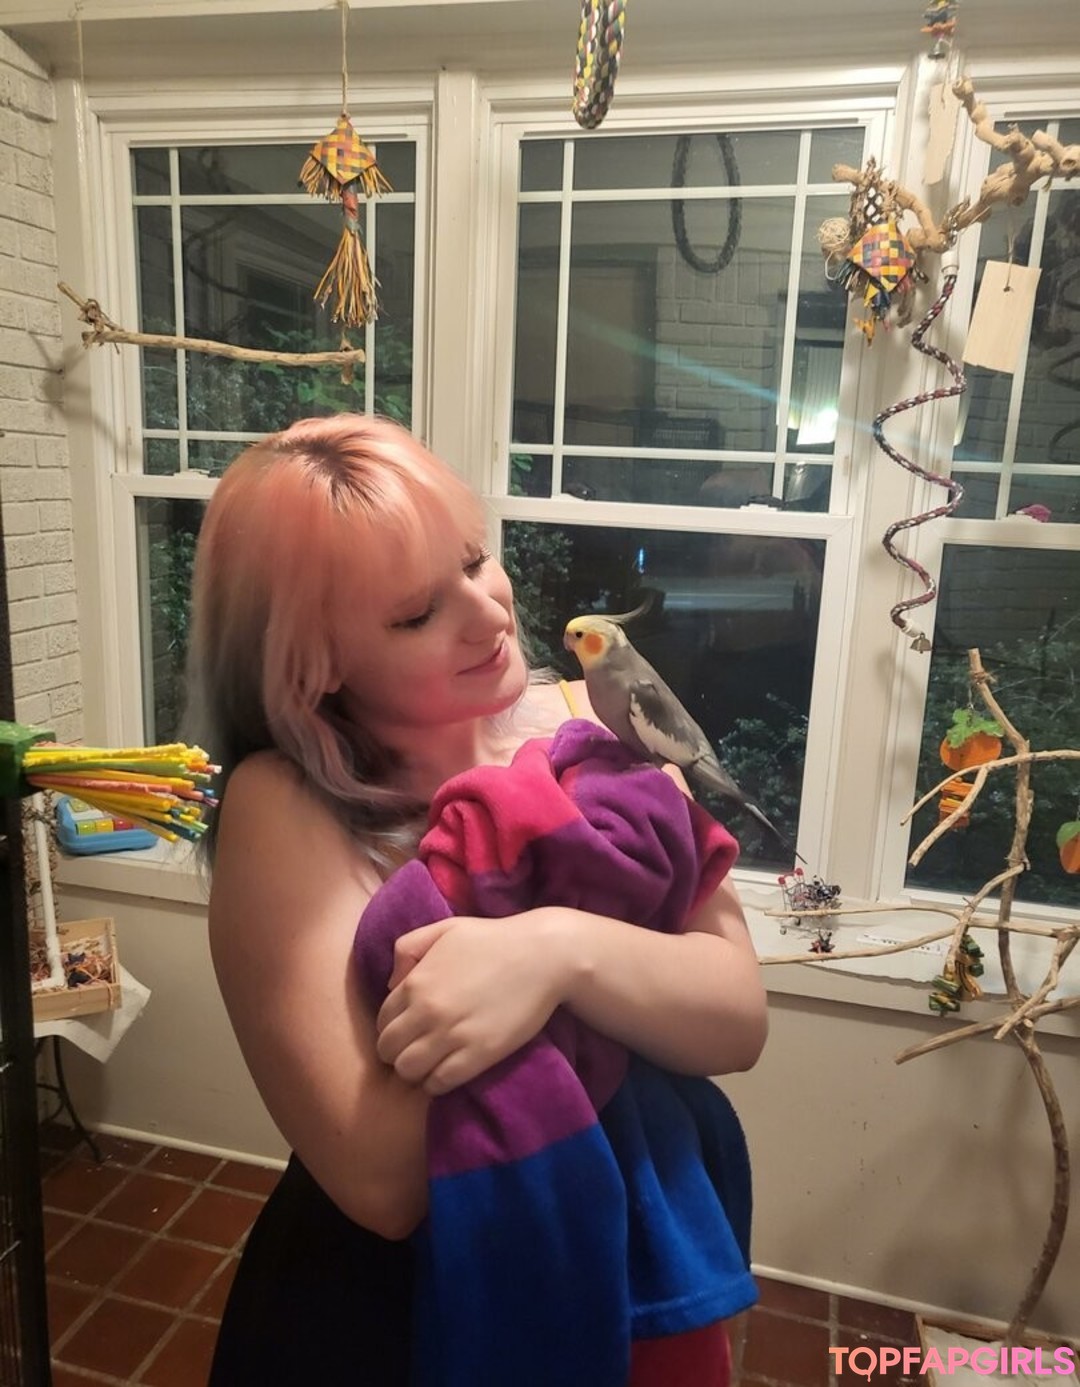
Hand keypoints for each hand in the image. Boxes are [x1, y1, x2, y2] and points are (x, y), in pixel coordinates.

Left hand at [375, 912, 565, 1095]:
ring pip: (408, 1071)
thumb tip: (391, 985)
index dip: (393, 1027)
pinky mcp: (478, 1055)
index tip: (408, 1029)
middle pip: (388, 1051)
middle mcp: (427, 1012)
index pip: (382, 1021)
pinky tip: (448, 1070)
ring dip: (415, 1070)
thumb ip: (407, 949)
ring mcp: (452, 1035)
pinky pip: (438, 1084)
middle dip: (397, 1052)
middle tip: (417, 1048)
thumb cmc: (493, 940)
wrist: (543, 956)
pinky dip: (436, 1083)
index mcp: (415, 982)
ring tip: (431, 1062)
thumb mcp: (444, 930)